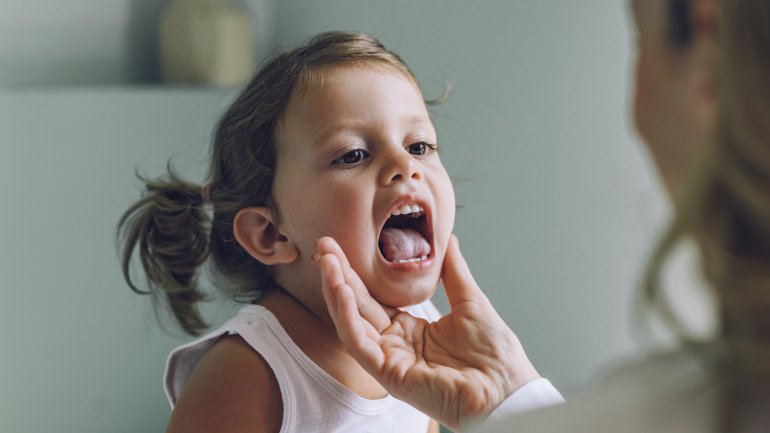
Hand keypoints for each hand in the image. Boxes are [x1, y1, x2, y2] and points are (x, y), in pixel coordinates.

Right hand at [314, 235, 539, 431]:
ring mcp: (390, 360)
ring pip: (351, 323)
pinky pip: (359, 343)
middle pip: (358, 306)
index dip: (357, 273)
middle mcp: (396, 345)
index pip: (374, 298)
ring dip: (337, 290)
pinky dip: (347, 316)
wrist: (507, 389)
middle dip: (339, 275)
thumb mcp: (470, 300)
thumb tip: (447, 239)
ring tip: (327, 261)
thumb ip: (452, 271)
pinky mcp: (389, 374)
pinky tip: (341, 289)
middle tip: (323, 245)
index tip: (344, 246)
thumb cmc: (495, 355)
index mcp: (412, 330)